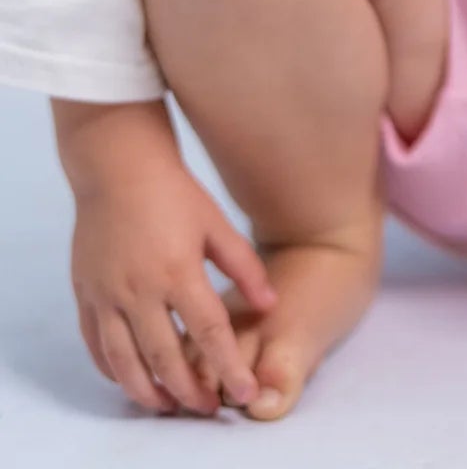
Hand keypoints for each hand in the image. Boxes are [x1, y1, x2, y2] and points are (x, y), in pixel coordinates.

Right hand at [69, 152, 278, 415]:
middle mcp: (139, 290)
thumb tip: (270, 304)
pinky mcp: (86, 293)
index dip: (227, 366)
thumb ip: (244, 265)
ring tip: (168, 406)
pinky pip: (95, 345)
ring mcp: (108, 295)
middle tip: (208, 409)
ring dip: (146, 391)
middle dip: (188, 391)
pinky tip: (129, 379)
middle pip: (164, 357)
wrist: (118, 168)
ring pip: (124, 361)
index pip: (208, 332)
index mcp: (178, 271)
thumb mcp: (216, 223)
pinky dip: (112, 369)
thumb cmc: (173, 193)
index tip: (245, 392)